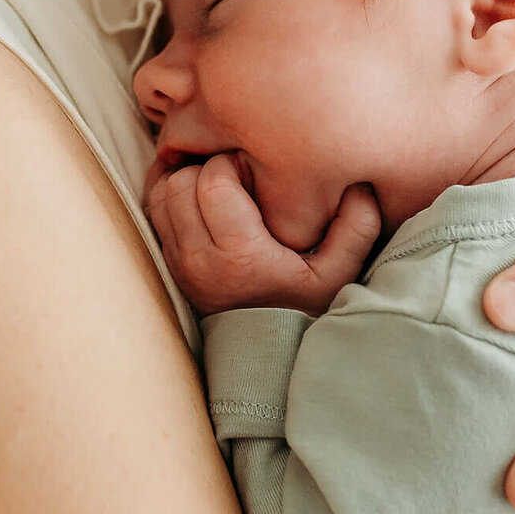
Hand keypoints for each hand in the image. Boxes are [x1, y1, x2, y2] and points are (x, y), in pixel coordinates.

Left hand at [145, 153, 379, 316]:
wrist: (269, 351)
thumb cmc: (305, 307)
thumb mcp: (341, 273)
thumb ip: (356, 227)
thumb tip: (360, 185)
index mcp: (238, 255)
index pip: (212, 181)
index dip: (233, 162)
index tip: (257, 173)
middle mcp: (198, 259)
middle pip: (179, 182)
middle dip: (207, 167)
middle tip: (238, 176)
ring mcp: (178, 263)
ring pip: (161, 193)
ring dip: (187, 178)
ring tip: (221, 185)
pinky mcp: (169, 264)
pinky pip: (154, 211)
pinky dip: (172, 194)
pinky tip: (201, 195)